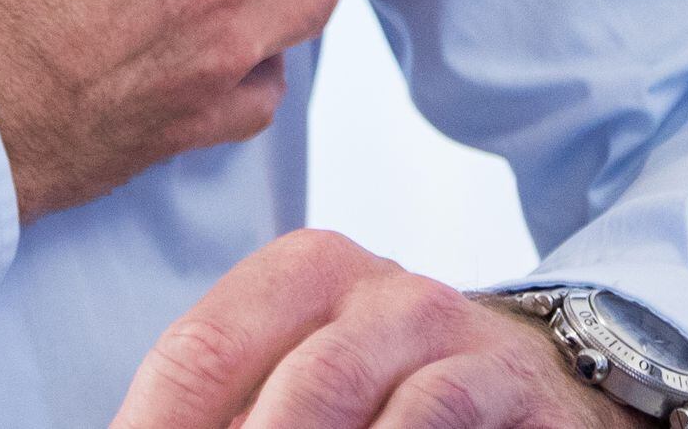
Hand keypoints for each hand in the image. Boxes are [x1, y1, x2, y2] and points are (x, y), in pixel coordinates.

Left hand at [114, 229, 653, 427]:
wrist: (529, 378)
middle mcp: (371, 287)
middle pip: (286, 383)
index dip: (158, 421)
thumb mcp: (301, 375)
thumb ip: (230, 406)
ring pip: (349, 396)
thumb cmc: (385, 384)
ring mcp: (442, 327)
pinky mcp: (504, 380)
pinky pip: (435, 416)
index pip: (200, 347)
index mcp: (299, 273)